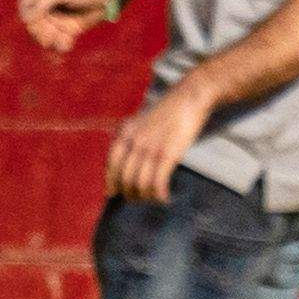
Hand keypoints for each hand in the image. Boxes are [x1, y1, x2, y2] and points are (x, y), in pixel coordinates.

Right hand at [19, 0, 123, 50]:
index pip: (24, 8)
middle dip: (41, 29)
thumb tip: (26, 19)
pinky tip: (69, 41)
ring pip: (45, 37)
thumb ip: (42, 2)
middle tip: (53, 28)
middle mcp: (48, 7)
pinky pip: (59, 43)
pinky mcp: (70, 30)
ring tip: (63, 35)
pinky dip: (62, 45)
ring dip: (52, 38)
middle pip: (32, 26)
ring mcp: (58, 19)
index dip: (28, 16)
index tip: (37, 17)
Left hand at [107, 81, 213, 200]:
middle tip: (138, 199)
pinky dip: (160, 194)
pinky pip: (158, 182)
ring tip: (153, 198)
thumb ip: (130, 139)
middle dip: (130, 194)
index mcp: (125, 133)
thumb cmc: (166, 112)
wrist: (188, 99)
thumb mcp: (140, 122)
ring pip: (140, 184)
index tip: (113, 194)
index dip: (110, 182)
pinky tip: (165, 197)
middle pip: (125, 178)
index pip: (111, 164)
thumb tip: (125, 163)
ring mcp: (151, 149)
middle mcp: (134, 142)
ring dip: (146, 197)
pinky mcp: (168, 154)